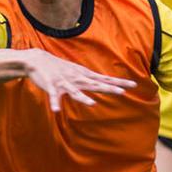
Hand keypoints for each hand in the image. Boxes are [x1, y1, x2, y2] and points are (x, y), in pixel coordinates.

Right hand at [22, 49, 136, 110]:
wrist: (37, 60)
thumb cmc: (60, 68)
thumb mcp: (78, 73)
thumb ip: (91, 79)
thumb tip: (106, 83)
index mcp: (84, 76)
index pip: (105, 79)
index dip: (118, 83)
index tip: (133, 85)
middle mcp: (77, 78)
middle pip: (95, 84)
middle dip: (108, 88)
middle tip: (122, 92)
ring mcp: (64, 82)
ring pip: (75, 91)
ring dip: (82, 98)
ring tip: (92, 104)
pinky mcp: (51, 86)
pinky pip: (53, 96)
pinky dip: (54, 103)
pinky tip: (56, 111)